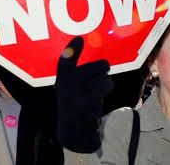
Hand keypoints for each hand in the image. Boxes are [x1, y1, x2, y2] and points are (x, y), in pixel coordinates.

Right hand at [55, 36, 112, 152]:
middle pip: (96, 65)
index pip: (65, 61)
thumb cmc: (77, 105)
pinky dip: (107, 88)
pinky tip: (99, 97)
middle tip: (95, 82)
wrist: (74, 131)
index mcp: (62, 79)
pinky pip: (105, 84)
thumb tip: (100, 61)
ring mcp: (77, 92)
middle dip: (102, 71)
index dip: (72, 49)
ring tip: (96, 92)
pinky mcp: (87, 99)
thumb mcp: (70, 89)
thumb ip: (78, 74)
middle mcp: (66, 84)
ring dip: (105, 82)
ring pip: (103, 74)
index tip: (79, 39)